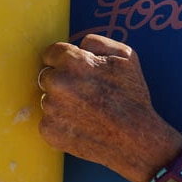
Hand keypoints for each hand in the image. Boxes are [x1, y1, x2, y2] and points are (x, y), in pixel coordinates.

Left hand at [38, 34, 181, 181]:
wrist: (135, 139)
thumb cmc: (132, 96)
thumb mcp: (126, 56)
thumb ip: (96, 42)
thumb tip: (78, 45)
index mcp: (72, 61)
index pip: (51, 53)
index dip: (64, 60)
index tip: (75, 70)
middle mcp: (57, 83)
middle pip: (47, 75)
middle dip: (62, 81)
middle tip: (85, 93)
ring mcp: (51, 109)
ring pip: (48, 99)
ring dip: (61, 102)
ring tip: (87, 110)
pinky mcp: (49, 131)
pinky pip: (48, 120)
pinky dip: (61, 123)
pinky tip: (81, 124)